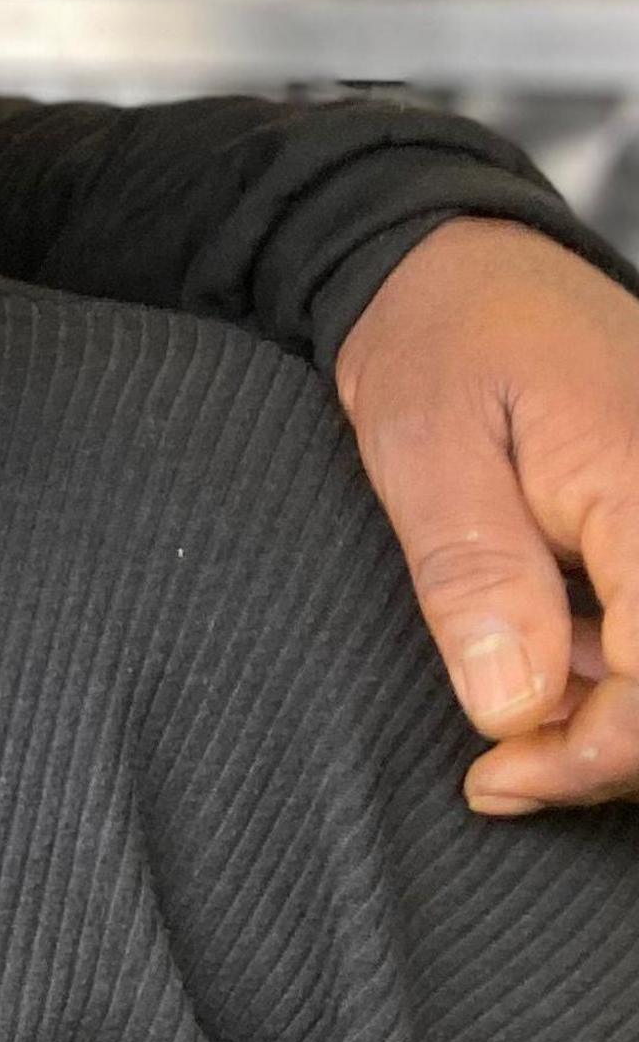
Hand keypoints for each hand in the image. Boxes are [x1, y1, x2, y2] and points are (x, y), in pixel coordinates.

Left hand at [338, 216, 638, 811]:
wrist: (460, 263)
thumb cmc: (439, 338)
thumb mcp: (423, 446)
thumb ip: (474, 572)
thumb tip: (511, 707)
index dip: (595, 750)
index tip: (497, 777)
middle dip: (608, 746)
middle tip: (502, 769)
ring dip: (613, 711)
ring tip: (508, 685)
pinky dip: (622, 666)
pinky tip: (546, 650)